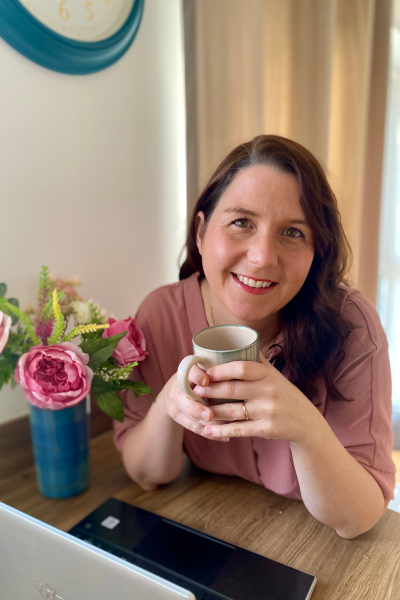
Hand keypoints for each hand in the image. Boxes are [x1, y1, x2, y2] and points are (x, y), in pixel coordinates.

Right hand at [158, 365, 230, 441]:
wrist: (173, 390)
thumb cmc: (196, 377)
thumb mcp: (202, 369)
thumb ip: (214, 371)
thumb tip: (234, 373)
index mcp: (185, 372)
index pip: (189, 372)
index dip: (197, 377)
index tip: (206, 381)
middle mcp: (176, 388)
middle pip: (184, 401)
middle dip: (197, 409)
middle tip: (210, 415)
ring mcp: (175, 404)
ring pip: (190, 417)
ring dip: (207, 424)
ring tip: (225, 428)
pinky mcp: (178, 417)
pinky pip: (194, 427)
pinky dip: (209, 434)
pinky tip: (224, 437)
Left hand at [193, 353, 320, 441]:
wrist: (306, 422)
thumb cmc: (284, 394)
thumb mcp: (275, 375)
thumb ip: (257, 360)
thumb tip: (237, 340)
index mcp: (268, 375)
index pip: (241, 368)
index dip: (220, 370)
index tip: (205, 372)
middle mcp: (268, 391)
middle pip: (232, 389)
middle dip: (210, 390)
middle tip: (196, 390)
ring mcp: (267, 411)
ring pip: (232, 411)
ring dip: (211, 411)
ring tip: (197, 409)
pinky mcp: (267, 429)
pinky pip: (239, 430)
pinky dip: (221, 430)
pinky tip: (208, 430)